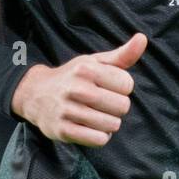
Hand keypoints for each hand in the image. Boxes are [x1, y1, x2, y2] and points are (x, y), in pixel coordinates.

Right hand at [11, 33, 146, 147]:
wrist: (35, 95)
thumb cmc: (73, 77)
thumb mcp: (96, 62)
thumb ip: (122, 54)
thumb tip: (142, 38)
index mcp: (86, 69)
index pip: (127, 84)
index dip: (122, 88)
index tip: (109, 86)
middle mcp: (76, 88)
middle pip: (122, 106)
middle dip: (117, 107)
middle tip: (103, 103)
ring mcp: (68, 110)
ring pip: (112, 125)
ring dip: (109, 123)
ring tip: (96, 115)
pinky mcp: (62, 130)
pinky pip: (98, 140)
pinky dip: (100, 136)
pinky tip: (91, 128)